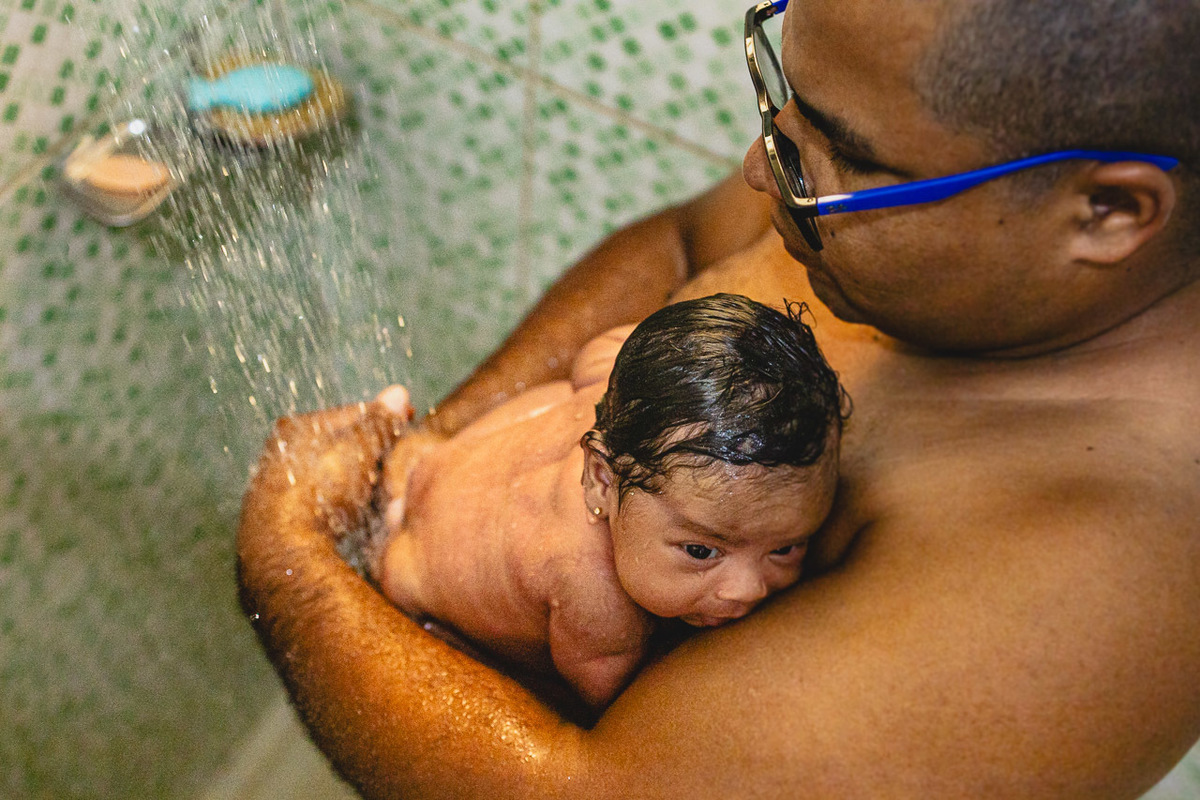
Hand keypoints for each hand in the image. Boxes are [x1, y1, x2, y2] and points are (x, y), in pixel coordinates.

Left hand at [238, 388, 411, 557]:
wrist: (286, 547)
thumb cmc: (323, 488)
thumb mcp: (361, 447)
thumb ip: (381, 421)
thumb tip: (398, 393)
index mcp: (297, 426)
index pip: (352, 413)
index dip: (385, 415)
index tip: (410, 417)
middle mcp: (282, 452)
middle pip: (341, 444)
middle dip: (371, 450)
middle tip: (399, 457)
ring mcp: (281, 487)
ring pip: (334, 474)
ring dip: (360, 479)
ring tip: (384, 490)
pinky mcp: (285, 519)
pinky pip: (325, 502)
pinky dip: (345, 503)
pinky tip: (360, 514)